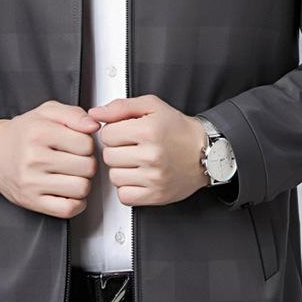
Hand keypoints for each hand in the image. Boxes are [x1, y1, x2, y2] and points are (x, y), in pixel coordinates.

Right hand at [0, 101, 99, 217]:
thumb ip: (74, 113)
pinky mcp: (31, 201)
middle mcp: (34, 158)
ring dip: (83, 182)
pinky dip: (76, 202)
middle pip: (87, 167)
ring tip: (72, 174)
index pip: (86, 143)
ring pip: (81, 188)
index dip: (88, 144)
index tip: (78, 144)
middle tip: (75, 159)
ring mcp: (32, 182)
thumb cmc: (23, 133)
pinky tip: (68, 190)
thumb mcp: (47, 112)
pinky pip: (68, 209)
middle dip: (87, 162)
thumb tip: (94, 125)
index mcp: (39, 132)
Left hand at [88, 95, 208, 206]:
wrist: (205, 151)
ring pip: (114, 177)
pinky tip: (138, 177)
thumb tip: (95, 113)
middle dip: (117, 150)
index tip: (126, 133)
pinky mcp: (157, 195)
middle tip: (133, 147)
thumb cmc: (178, 129)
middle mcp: (152, 155)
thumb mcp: (151, 106)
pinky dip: (127, 188)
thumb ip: (120, 107)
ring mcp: (154, 177)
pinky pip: (124, 196)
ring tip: (137, 162)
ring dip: (121, 170)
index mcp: (148, 131)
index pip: (106, 134)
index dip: (114, 132)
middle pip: (108, 156)